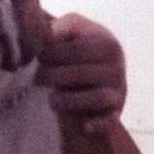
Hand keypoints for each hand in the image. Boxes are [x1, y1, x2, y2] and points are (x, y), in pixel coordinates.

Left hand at [35, 13, 125, 135]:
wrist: (99, 76)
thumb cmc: (79, 49)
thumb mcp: (73, 30)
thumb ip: (60, 27)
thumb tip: (42, 31)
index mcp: (106, 42)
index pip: (75, 49)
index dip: (51, 53)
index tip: (35, 56)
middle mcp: (116, 66)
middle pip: (82, 73)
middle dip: (55, 76)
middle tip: (36, 78)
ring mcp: (118, 90)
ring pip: (96, 97)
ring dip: (71, 100)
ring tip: (52, 100)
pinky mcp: (116, 112)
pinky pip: (110, 120)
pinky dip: (99, 125)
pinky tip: (85, 127)